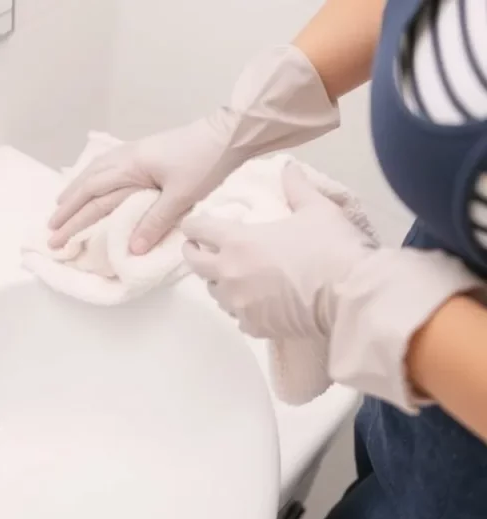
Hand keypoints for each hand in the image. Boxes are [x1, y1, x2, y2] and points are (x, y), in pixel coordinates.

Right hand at [47, 120, 239, 253]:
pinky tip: (93, 182)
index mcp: (131, 166)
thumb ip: (155, 222)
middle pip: (87, 182)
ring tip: (62, 204)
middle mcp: (126, 157)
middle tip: (51, 226)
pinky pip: (108, 166)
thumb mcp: (182, 196)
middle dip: (67, 206)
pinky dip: (93, 177)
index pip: (92, 193)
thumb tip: (131, 249)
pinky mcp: (144, 152)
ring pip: (95, 172)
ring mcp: (134, 152)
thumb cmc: (206, 162)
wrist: (228, 134)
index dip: (72, 215)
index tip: (56, 234)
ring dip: (77, 189)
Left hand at [181, 163, 374, 338]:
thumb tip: (289, 168)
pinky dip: (241, 308)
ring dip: (218, 282)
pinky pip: (237, 316)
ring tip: (230, 277)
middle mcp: (230, 272)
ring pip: (214, 292)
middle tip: (198, 250)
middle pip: (195, 264)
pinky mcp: (253, 326)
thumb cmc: (331, 246)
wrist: (349, 294)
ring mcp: (239, 302)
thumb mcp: (317, 210)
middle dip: (193, 254)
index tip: (193, 226)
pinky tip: (252, 304)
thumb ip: (297, 189)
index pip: (199, 229)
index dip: (193, 226)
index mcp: (238, 241)